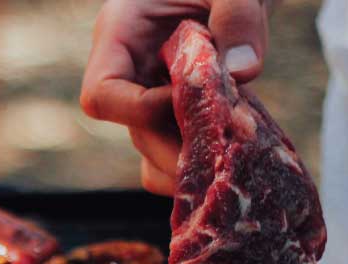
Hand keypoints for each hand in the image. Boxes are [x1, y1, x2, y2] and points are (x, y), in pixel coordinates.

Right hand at [79, 0, 269, 194]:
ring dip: (195, 163)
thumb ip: (238, 14)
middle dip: (181, 148)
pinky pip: (178, 152)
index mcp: (121, 33)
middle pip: (136, 133)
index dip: (141, 111)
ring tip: (239, 155)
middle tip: (231, 153)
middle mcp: (132, 70)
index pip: (102, 95)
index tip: (192, 100)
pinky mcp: (181, 109)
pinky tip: (243, 149)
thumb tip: (245, 71)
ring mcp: (154, 94)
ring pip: (155, 152)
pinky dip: (207, 162)